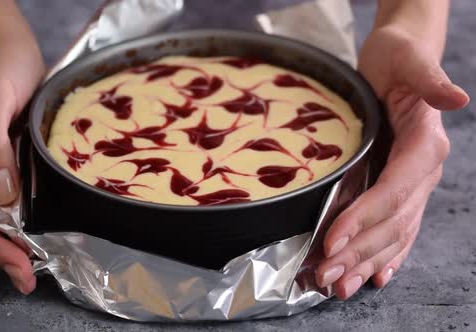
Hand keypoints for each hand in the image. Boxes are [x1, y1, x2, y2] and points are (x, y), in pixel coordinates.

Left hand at [316, 26, 468, 298]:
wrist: (399, 60)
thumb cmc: (399, 58)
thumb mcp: (409, 60)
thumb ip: (429, 80)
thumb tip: (456, 98)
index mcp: (425, 146)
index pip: (394, 192)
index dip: (365, 218)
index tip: (334, 239)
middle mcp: (422, 171)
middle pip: (392, 221)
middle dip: (359, 251)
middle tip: (327, 275)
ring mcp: (413, 183)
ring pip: (393, 232)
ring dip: (366, 261)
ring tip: (339, 286)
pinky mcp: (399, 186)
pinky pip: (397, 227)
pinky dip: (386, 253)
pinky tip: (374, 275)